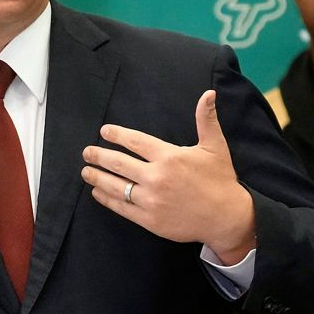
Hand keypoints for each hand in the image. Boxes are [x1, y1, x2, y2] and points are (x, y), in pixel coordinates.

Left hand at [80, 90, 255, 263]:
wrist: (227, 218)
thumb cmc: (221, 180)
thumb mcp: (215, 147)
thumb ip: (206, 120)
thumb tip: (208, 94)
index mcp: (170, 157)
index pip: (135, 141)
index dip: (117, 135)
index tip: (104, 131)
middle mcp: (157, 177)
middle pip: (118, 163)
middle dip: (99, 156)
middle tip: (87, 152)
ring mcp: (151, 200)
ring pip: (115, 186)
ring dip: (96, 177)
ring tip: (85, 172)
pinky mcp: (149, 220)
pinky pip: (121, 207)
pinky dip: (106, 198)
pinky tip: (97, 192)